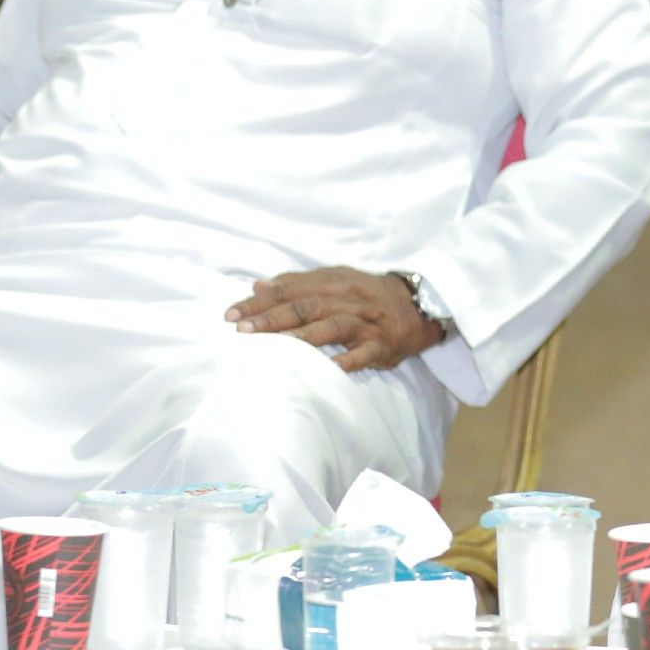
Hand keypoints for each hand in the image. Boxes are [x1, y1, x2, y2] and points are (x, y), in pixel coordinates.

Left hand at [225, 268, 443, 372]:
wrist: (417, 306)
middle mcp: (349, 299)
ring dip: (302, 337)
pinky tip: (328, 369)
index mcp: (334, 281)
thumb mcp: (335, 281)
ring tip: (275, 345)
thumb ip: (297, 283)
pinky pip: (363, 355)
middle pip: (307, 307)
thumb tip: (258, 286)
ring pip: (331, 327)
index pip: (291, 290)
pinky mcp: (381, 346)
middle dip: (272, 319)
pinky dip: (346, 361)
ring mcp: (366, 323)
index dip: (261, 302)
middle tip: (242, 330)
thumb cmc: (367, 294)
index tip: (232, 315)